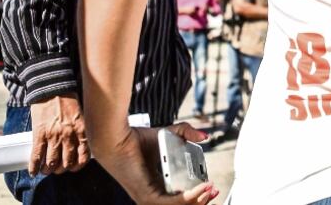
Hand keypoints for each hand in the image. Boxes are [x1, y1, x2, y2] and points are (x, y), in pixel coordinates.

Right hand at [29, 94, 89, 175]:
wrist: (51, 87)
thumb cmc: (67, 99)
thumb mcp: (79, 115)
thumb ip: (79, 130)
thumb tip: (78, 146)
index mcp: (81, 129)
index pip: (83, 156)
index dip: (78, 166)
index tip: (73, 167)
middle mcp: (68, 135)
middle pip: (66, 163)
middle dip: (62, 169)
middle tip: (58, 168)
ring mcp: (53, 136)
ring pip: (51, 163)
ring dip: (48, 170)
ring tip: (46, 169)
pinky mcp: (39, 134)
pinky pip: (36, 156)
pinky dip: (34, 166)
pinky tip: (33, 171)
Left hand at [98, 123, 217, 204]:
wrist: (117, 139)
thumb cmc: (136, 139)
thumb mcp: (168, 135)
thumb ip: (186, 133)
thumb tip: (205, 136)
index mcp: (158, 185)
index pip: (181, 196)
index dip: (198, 193)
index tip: (210, 183)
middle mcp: (154, 195)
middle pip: (183, 204)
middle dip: (202, 200)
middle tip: (214, 189)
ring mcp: (149, 199)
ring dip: (199, 200)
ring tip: (210, 189)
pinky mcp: (147, 197)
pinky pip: (172, 203)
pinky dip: (190, 197)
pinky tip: (201, 188)